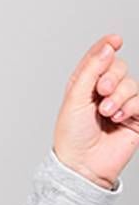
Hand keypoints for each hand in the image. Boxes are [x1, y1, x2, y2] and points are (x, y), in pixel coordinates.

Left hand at [52, 34, 138, 188]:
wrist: (82, 164)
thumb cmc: (72, 136)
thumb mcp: (75, 98)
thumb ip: (91, 70)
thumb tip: (107, 47)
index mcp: (85, 84)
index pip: (99, 58)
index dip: (107, 46)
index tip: (115, 40)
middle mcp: (104, 92)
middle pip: (119, 67)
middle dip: (112, 77)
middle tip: (102, 92)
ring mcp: (121, 104)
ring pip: (132, 84)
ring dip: (120, 97)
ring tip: (107, 113)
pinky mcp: (135, 118)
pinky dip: (131, 107)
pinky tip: (119, 118)